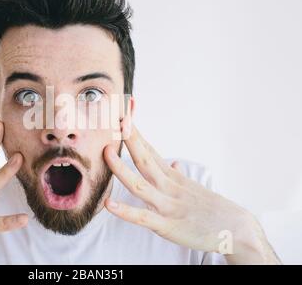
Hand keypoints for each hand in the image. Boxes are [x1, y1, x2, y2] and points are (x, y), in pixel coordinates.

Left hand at [103, 122, 279, 263]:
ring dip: (122, 168)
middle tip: (117, 119)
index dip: (135, 133)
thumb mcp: (192, 188)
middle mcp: (168, 186)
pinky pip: (143, 218)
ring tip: (106, 153)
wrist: (238, 230)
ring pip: (140, 185)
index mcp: (172, 177)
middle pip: (145, 159)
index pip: (150, 150)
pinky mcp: (167, 226)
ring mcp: (167, 205)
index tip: (124, 115)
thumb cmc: (212, 209)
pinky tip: (109, 204)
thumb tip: (172, 162)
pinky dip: (125, 211)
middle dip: (130, 139)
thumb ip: (177, 175)